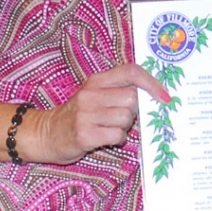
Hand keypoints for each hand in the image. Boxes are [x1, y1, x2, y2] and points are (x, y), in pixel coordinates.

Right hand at [26, 63, 169, 164]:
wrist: (47, 133)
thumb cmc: (79, 114)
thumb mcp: (94, 94)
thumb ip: (118, 90)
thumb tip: (153, 95)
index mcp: (96, 80)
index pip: (131, 71)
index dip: (151, 83)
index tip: (164, 96)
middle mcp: (91, 94)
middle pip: (132, 99)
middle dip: (134, 111)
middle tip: (121, 117)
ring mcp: (86, 114)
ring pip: (126, 118)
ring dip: (125, 127)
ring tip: (110, 128)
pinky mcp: (84, 134)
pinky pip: (117, 135)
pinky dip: (117, 139)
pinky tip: (105, 138)